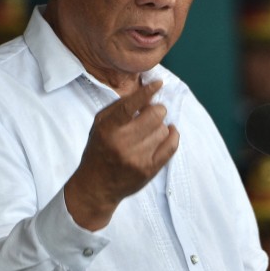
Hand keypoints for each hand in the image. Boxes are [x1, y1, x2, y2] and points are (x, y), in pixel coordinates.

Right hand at [65, 79, 178, 229]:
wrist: (97, 186)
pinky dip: (172, 136)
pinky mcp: (149, 169)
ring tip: (150, 131)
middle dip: (157, 110)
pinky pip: (171, 146)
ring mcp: (137, 158)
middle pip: (155, 115)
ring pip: (163, 130)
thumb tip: (146, 94)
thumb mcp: (100, 124)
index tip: (159, 84)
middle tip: (152, 113)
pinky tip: (168, 133)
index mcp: (108, 129)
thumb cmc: (99, 149)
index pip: (131, 105)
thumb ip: (120, 107)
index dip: (148, 92)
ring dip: (160, 126)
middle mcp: (122, 143)